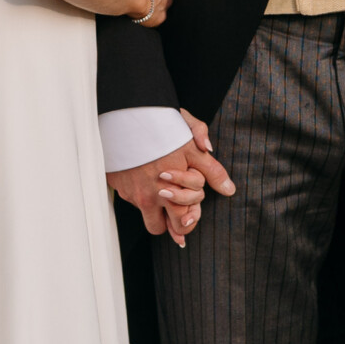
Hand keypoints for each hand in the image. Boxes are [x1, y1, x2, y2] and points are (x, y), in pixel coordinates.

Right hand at [109, 112, 235, 247]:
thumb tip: (229, 190)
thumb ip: (212, 171)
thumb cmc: (163, 129)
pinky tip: (143, 171)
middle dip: (168, 222)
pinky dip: (137, 188)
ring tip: (160, 186)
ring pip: (143, 211)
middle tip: (175, 210)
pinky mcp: (115, 183)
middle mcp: (147, 199)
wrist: (128, 115)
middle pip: (159, 228)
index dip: (188, 220)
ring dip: (151, 204)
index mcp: (170, 194)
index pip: (181, 223)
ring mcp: (129, 192)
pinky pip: (128, 195)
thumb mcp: (193, 147)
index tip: (189, 214)